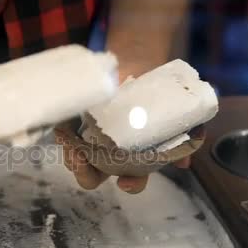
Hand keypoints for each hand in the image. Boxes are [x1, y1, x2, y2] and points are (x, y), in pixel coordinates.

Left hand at [58, 64, 190, 193]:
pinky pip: (65, 138)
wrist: (136, 62)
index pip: (133, 180)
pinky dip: (63, 135)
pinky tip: (63, 127)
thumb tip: (184, 160)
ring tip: (69, 139)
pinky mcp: (76, 123)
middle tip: (82, 158)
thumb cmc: (153, 92)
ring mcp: (90, 139)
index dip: (131, 184)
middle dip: (85, 174)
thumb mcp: (169, 109)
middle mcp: (109, 154)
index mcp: (134, 157)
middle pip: (93, 177)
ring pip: (74, 160)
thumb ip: (179, 133)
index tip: (125, 183)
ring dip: (71, 154)